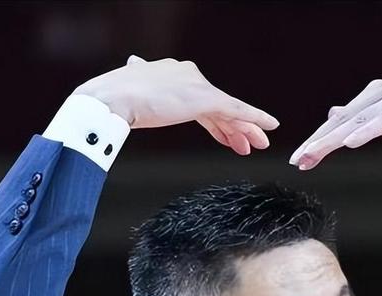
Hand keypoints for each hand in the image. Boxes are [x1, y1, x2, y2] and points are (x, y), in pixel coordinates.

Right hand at [73, 55, 279, 154]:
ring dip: (245, 129)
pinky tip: (270, 125)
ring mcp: (196, 85)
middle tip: (248, 143)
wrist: (111, 100)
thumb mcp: (127, 88)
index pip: (199, 102)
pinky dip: (255, 117)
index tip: (224, 136)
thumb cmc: (111, 100)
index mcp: (170, 75)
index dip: (214, 122)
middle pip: (217, 106)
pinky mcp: (205, 97)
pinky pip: (237, 109)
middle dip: (233, 127)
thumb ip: (137, 81)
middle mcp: (187, 75)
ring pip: (229, 110)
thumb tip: (131, 65)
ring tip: (259, 144)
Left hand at [289, 79, 381, 169]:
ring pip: (358, 121)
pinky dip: (366, 131)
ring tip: (313, 155)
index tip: (299, 160)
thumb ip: (364, 121)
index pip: (340, 122)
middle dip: (318, 142)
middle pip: (342, 121)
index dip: (318, 141)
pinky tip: (349, 143)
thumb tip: (334, 116)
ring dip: (333, 139)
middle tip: (297, 160)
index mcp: (374, 97)